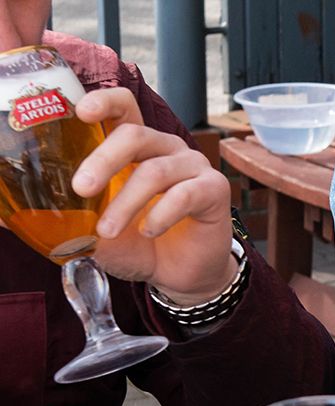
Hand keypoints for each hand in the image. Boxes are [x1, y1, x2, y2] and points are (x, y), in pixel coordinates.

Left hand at [70, 88, 235, 303]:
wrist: (181, 275)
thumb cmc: (139, 245)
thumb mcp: (97, 228)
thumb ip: (71, 215)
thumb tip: (20, 213)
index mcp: (138, 147)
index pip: (124, 107)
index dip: (104, 102)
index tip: (81, 113)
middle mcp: (167, 149)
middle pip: (135, 134)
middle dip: (103, 160)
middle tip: (81, 189)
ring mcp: (194, 167)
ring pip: (155, 171)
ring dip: (126, 203)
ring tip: (107, 231)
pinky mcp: (214, 190)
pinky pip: (185, 195)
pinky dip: (160, 216)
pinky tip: (147, 232)